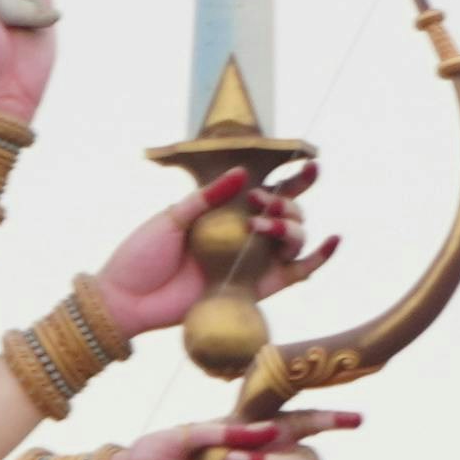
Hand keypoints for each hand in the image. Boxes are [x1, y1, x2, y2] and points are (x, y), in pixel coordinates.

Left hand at [91, 163, 339, 340]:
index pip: (267, 189)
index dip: (292, 176)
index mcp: (226, 212)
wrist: (127, 299)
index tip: (306, 160)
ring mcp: (252, 260)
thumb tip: (245, 173)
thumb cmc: (142, 255)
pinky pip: (297, 273)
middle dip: (288, 200)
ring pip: (295, 238)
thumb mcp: (172, 217)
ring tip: (265, 223)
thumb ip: (209, 197)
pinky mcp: (256, 287)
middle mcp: (244, 234)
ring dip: (291, 225)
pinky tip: (332, 240)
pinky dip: (318, 257)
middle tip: (264, 200)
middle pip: (289, 211)